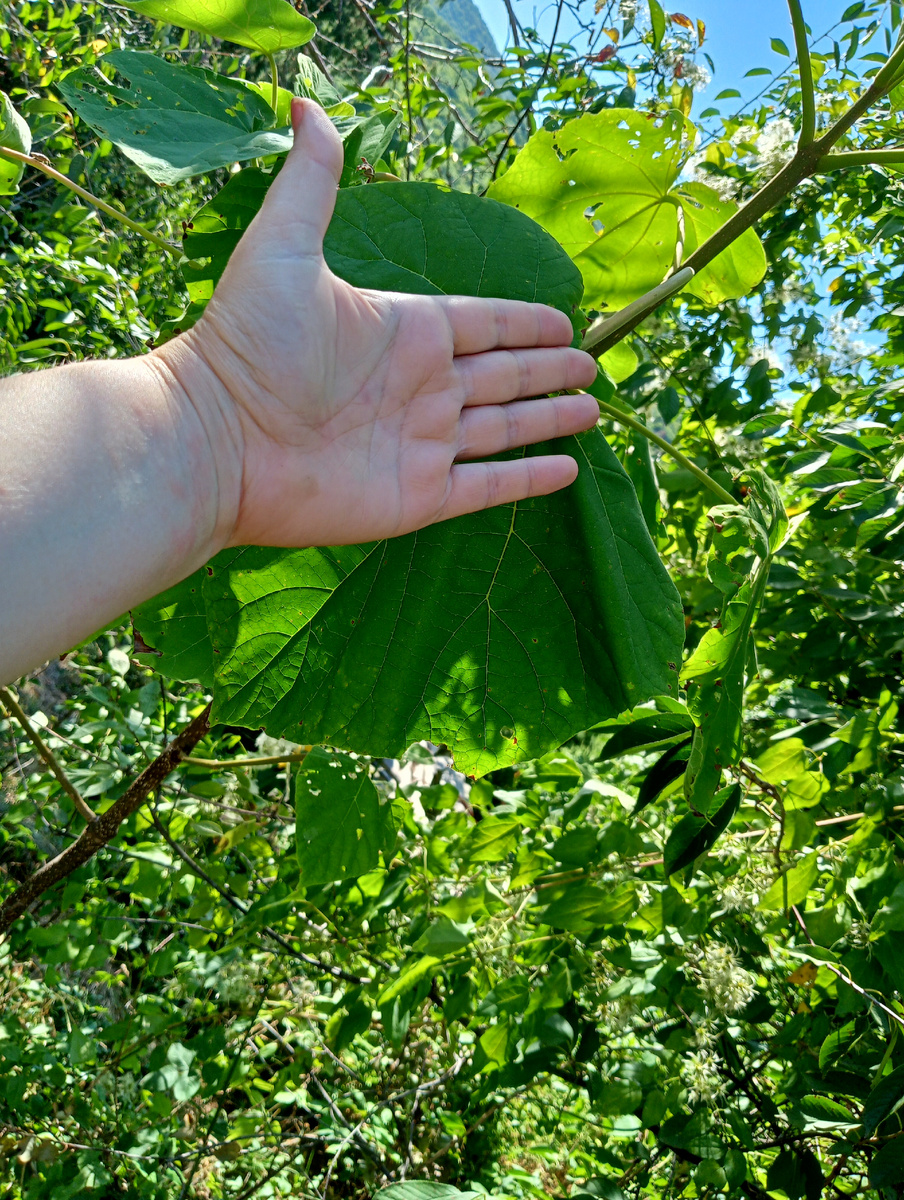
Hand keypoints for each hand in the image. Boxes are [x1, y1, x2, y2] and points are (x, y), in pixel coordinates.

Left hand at [152, 98, 598, 549]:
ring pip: (504, 429)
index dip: (524, 323)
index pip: (483, 323)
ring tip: (590, 408)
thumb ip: (311, 183)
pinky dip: (527, 479)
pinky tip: (565, 472)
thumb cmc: (250, 346)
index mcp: (405, 331)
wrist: (218, 441)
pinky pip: (488, 486)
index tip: (562, 320)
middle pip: (503, 375)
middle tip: (588, 364)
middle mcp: (421, 386)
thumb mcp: (283, 248)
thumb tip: (307, 106)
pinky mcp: (420, 496)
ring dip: (547, 420)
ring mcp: (422, 444)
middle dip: (547, 369)